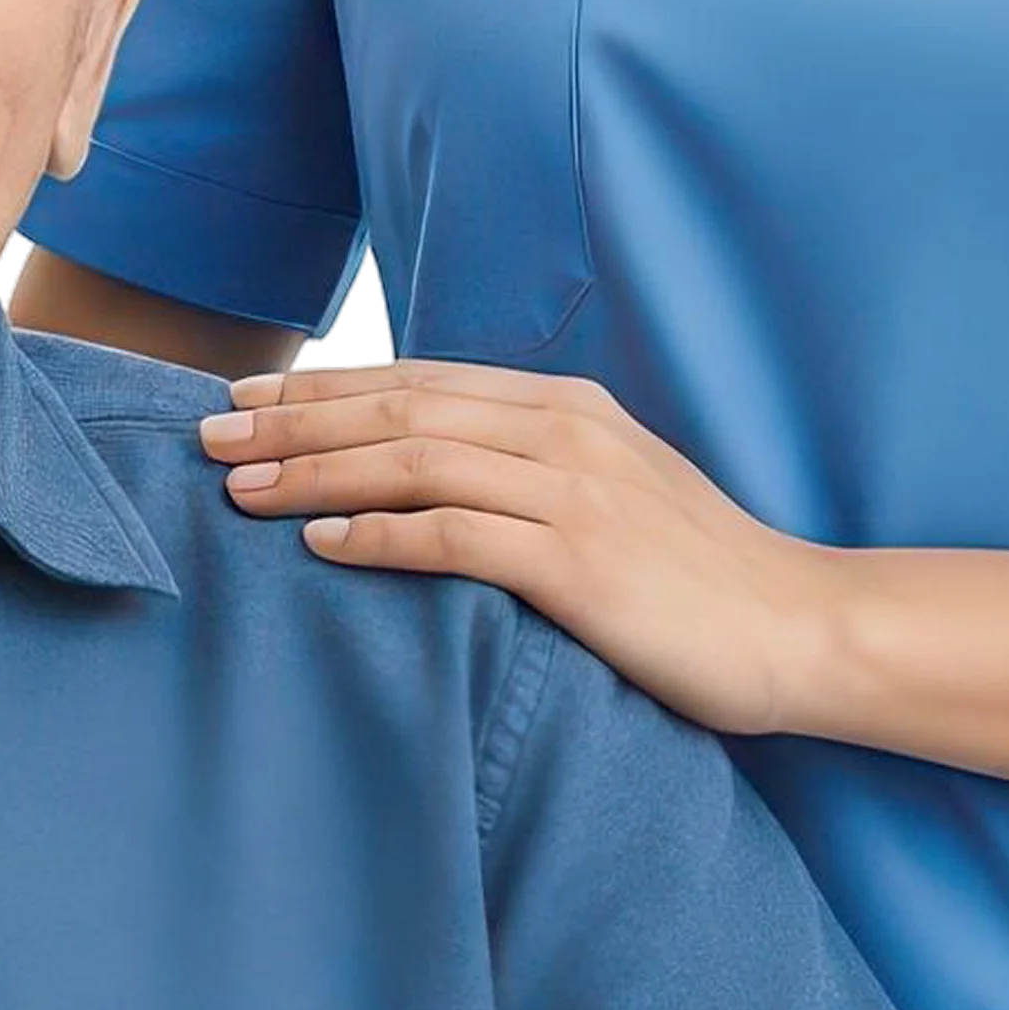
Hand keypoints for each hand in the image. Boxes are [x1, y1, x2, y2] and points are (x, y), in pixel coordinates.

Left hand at [196, 359, 832, 737]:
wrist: (801, 627)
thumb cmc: (700, 573)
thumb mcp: (612, 489)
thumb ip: (531, 465)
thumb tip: (431, 470)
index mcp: (566, 407)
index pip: (417, 382)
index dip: (323, 389)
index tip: (248, 400)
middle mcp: (562, 432)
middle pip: (398, 411)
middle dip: (293, 422)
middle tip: (208, 438)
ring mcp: (572, 493)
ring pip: (412, 462)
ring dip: (313, 472)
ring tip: (239, 490)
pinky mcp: (579, 562)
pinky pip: (455, 537)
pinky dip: (379, 534)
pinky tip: (320, 542)